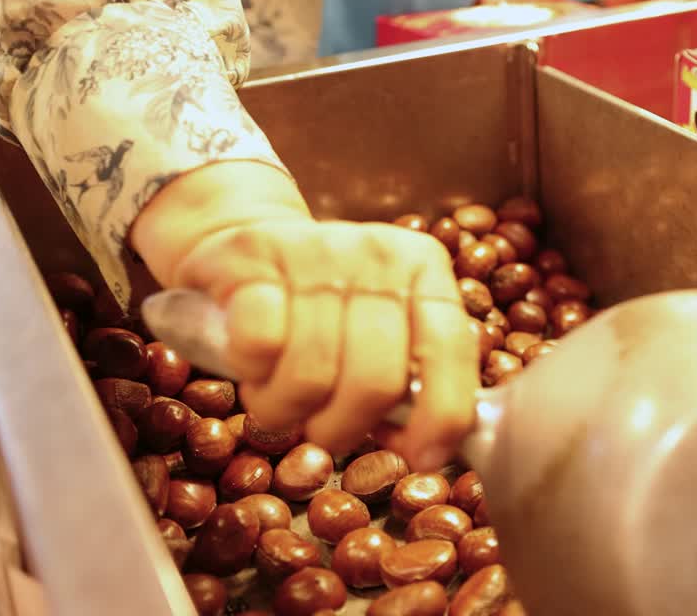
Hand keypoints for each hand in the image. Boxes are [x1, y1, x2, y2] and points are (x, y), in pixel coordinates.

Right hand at [132, 163, 477, 470]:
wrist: (246, 239)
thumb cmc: (325, 307)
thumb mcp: (383, 326)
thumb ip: (412, 374)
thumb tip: (426, 448)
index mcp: (424, 268)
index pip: (449, 349)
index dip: (442, 416)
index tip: (424, 457)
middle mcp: (378, 252)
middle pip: (375, 379)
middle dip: (344, 428)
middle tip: (323, 430)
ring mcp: (316, 250)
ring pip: (310, 374)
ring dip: (287, 411)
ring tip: (281, 400)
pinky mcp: (253, 256)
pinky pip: (260, 346)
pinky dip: (253, 374)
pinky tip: (254, 365)